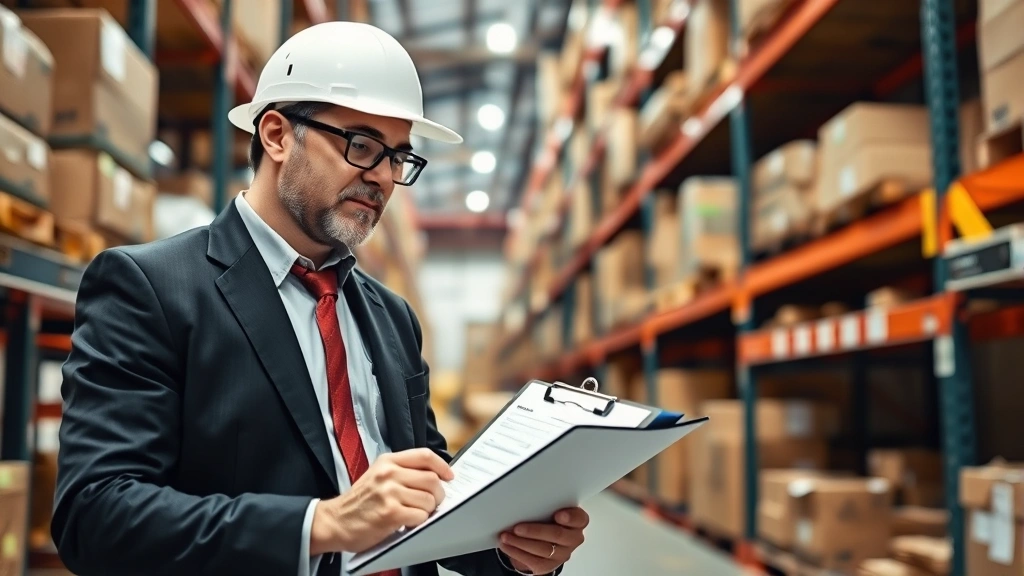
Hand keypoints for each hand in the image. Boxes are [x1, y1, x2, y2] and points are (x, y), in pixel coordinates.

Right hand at [310, 448, 452, 554]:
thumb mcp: (378, 475)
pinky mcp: (390, 513)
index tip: (449, 476)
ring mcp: (389, 493)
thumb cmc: (360, 502)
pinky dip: (418, 522)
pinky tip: (407, 523)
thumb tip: (436, 477)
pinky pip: (420, 516)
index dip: (442, 466)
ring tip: (415, 514)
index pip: (425, 456)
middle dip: (437, 494)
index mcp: (388, 461)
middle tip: (431, 503)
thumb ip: (403, 471)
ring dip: (427, 511)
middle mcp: (389, 474)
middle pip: (432, 479)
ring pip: (429, 499)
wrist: (335, 521)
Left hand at [499, 507, 587, 574]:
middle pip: (557, 535)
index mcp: (577, 522)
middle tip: (518, 527)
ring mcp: (562, 554)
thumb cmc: (548, 519)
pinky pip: (533, 561)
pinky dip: (516, 552)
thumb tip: (526, 499)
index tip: (558, 514)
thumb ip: (546, 504)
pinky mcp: (549, 565)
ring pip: (543, 550)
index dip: (569, 517)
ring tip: (507, 536)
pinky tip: (507, 545)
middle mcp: (572, 538)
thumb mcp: (550, 508)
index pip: (579, 519)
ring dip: (521, 543)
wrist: (543, 539)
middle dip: (535, 531)